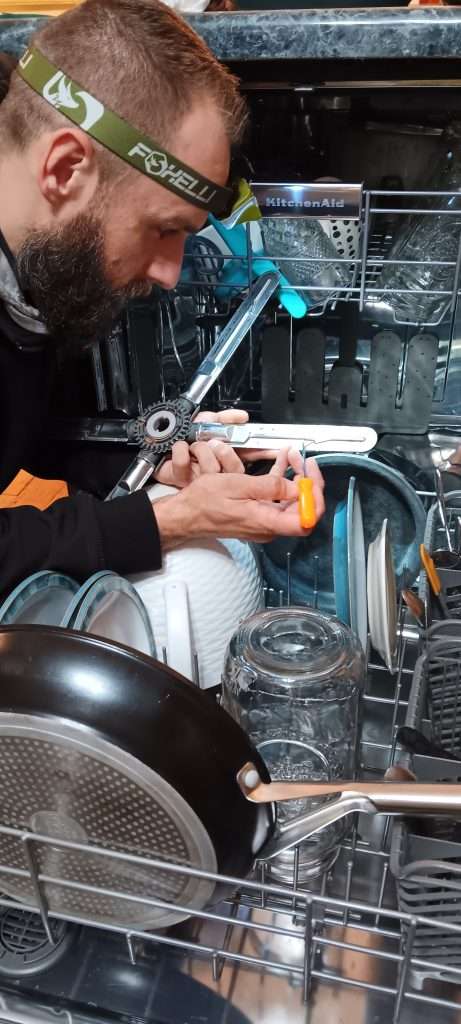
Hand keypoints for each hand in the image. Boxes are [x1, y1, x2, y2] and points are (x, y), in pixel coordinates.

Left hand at [153, 409, 277, 488]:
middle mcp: (216, 470)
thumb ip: (224, 418)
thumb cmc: (182, 437)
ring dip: (200, 450)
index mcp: (224, 456)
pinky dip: (180, 451)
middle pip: (235, 470)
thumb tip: (243, 417)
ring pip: (211, 470)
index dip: (262, 453)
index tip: (274, 449)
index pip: (250, 457)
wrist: (158, 445)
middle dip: (226, 453)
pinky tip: (179, 448)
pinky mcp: (182, 480)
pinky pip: (184, 466)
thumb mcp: (205, 421)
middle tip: (217, 444)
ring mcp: (200, 478)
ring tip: (193, 445)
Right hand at [154, 450, 324, 548]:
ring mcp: (264, 522)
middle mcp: (269, 526)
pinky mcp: (257, 517)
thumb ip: (269, 487)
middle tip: (303, 460)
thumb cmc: (204, 503)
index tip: (311, 475)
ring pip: (290, 501)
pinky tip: (279, 464)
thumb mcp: (237, 486)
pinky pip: (276, 500)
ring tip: (290, 456)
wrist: (186, 515)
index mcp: (267, 522)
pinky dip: (280, 482)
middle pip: (302, 507)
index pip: (307, 517)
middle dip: (306, 480)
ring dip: (294, 478)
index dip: (315, 495)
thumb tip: (297, 488)